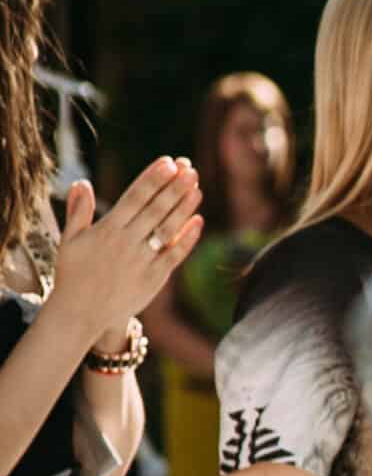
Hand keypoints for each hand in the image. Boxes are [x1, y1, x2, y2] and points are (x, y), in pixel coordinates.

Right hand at [45, 159, 201, 349]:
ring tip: (197, 187)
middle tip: (189, 167)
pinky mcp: (155, 278)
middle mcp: (127, 242)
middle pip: (155, 209)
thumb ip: (78, 211)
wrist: (80, 313)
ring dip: (184, 207)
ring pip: (168, 229)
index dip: (153, 178)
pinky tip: (198, 220)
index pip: (134, 197)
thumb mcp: (70, 240)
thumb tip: (82, 182)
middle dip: (173, 187)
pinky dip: (187, 238)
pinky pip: (175, 255)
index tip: (167, 162)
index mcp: (107, 230)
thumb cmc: (73, 274)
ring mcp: (143, 260)